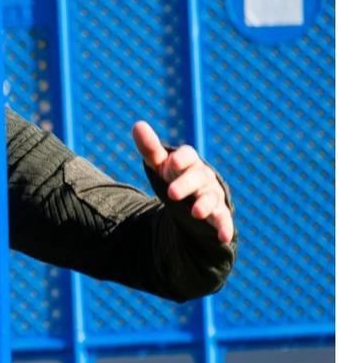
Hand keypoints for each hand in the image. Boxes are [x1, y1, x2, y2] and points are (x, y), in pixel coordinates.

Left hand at [131, 121, 233, 244]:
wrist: (190, 198)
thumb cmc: (174, 176)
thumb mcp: (160, 164)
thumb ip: (150, 148)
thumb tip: (138, 124)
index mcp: (188, 162)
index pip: (188, 156)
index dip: (181, 159)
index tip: (172, 163)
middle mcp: (202, 177)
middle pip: (197, 177)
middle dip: (186, 184)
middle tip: (171, 193)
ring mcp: (212, 195)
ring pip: (211, 198)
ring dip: (205, 205)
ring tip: (196, 213)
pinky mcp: (218, 214)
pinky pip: (224, 220)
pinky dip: (225, 227)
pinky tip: (223, 237)